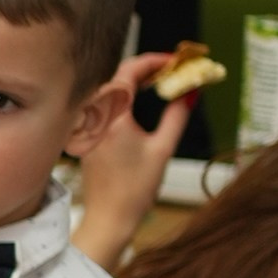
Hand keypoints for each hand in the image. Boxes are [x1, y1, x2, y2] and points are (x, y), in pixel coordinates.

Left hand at [70, 51, 195, 272]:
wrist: (109, 217)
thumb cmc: (134, 189)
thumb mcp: (163, 149)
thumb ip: (176, 116)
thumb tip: (189, 93)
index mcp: (113, 119)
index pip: (129, 73)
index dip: (153, 61)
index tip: (174, 60)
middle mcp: (95, 118)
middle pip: (117, 77)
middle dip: (145, 68)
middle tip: (171, 68)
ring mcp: (88, 126)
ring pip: (110, 90)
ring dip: (134, 80)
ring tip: (160, 79)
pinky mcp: (88, 134)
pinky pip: (104, 104)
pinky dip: (123, 95)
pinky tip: (140, 96)